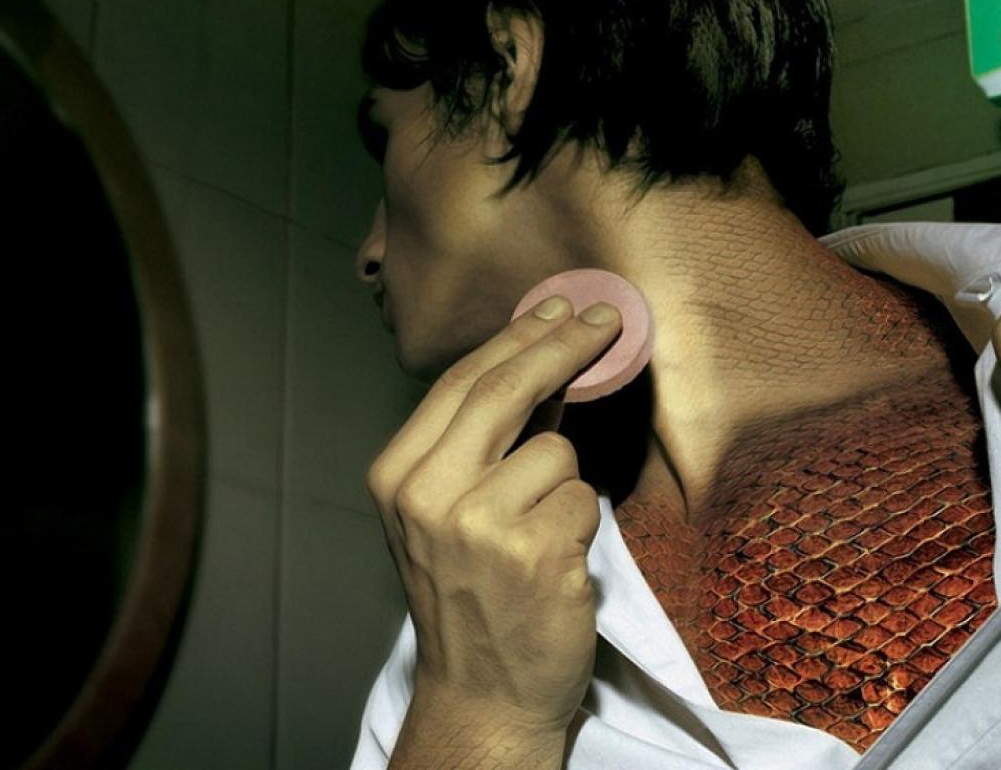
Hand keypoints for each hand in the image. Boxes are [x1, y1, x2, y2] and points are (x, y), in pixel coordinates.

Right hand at [365, 295, 621, 739]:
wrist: (482, 694)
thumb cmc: (471, 594)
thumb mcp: (449, 511)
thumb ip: (485, 441)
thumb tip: (545, 357)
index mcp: (396, 476)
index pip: (462, 382)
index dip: (518, 335)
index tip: (559, 305)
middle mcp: (427, 495)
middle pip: (506, 390)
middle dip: (562, 346)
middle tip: (604, 320)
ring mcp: (479, 525)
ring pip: (557, 453)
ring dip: (565, 486)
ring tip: (541, 534)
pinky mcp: (534, 553)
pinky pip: (584, 500)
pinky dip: (581, 526)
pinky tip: (555, 562)